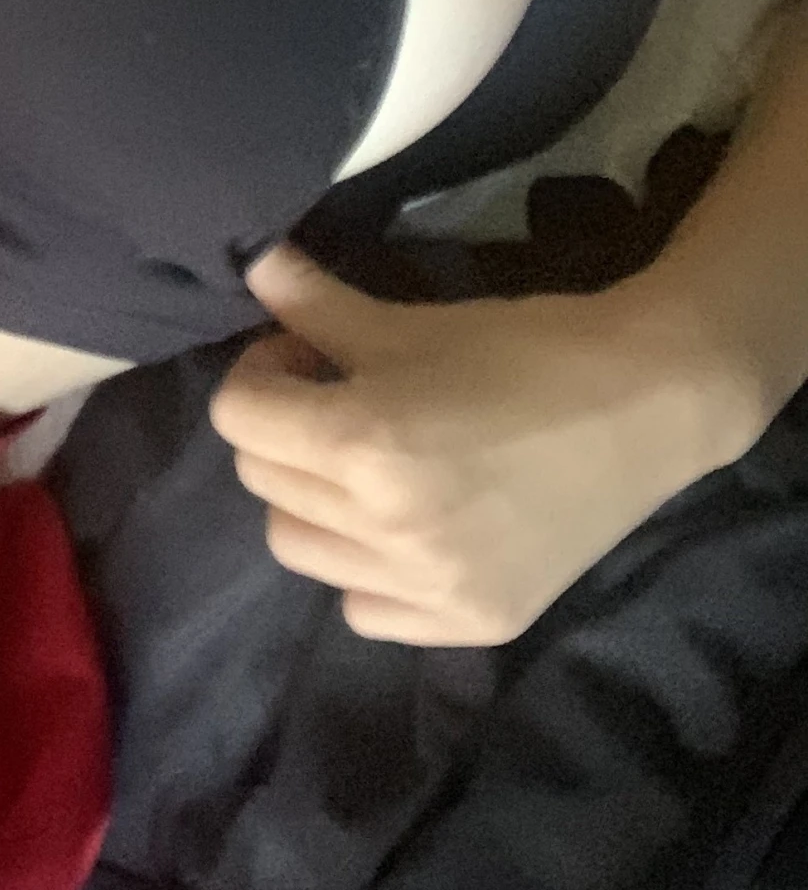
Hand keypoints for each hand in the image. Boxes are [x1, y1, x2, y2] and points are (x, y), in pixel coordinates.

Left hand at [210, 244, 740, 645]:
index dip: (260, 373)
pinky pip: (363, 609)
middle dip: (285, 431)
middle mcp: (386, 528)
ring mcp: (427, 587)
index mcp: (364, 444)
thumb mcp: (410, 323)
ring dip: (313, 501)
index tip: (304, 356)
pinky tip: (408, 528)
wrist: (651, 405)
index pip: (239, 417)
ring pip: (299, 548)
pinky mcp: (469, 623)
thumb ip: (316, 305)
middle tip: (336, 399)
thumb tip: (251, 266)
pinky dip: (367, 571)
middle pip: (263, 480)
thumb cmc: (526, 351)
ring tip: (366, 466)